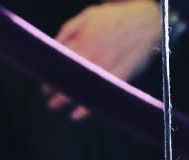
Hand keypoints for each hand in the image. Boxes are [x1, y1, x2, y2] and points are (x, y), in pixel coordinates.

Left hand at [43, 0, 160, 120]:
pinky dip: (91, 106)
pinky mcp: (122, 77)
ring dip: (70, 99)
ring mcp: (109, 67)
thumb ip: (68, 31)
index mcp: (84, 41)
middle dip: (58, 90)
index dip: (51, 74)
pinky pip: (104, 95)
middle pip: (71, 77)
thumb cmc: (113, 19)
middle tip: (49, 101)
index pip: (61, 62)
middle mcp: (95, 56)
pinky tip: (80, 114)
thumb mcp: (86, 17)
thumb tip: (53, 47)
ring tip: (59, 107)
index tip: (44, 85)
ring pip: (85, 88)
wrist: (144, 22)